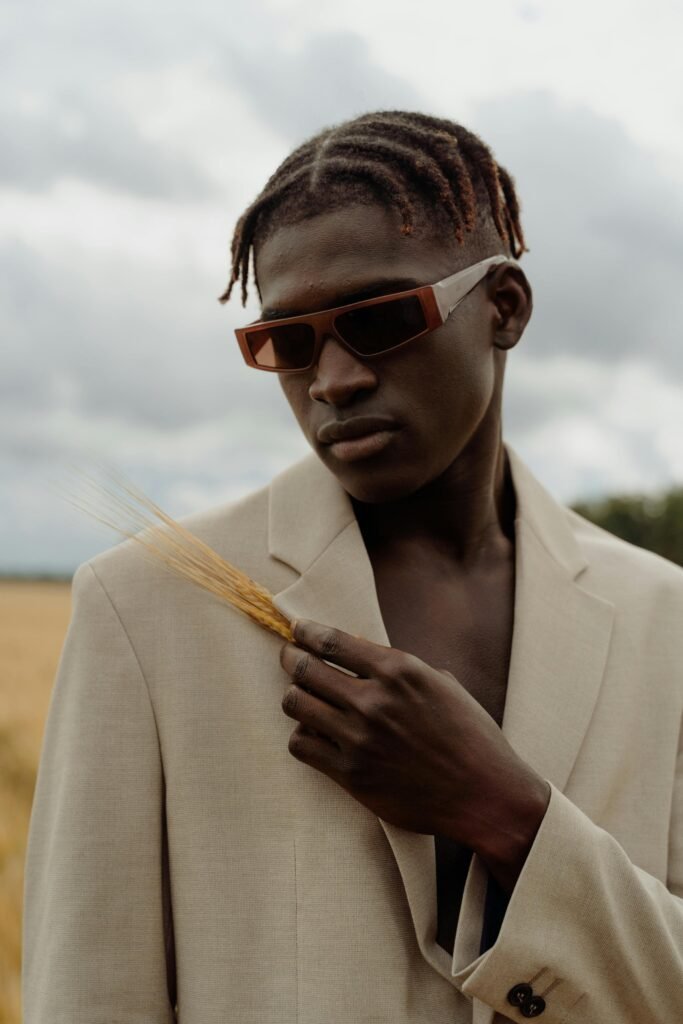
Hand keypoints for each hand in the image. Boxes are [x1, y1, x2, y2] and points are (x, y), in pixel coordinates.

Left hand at [280, 618, 549, 885]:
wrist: (485, 794)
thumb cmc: (470, 736)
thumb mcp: (442, 684)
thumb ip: (399, 669)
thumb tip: (360, 655)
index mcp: (399, 671)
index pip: (331, 640)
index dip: (306, 631)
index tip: (298, 629)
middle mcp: (374, 701)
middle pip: (304, 669)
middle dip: (291, 659)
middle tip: (289, 658)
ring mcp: (360, 739)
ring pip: (295, 704)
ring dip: (295, 697)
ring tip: (302, 697)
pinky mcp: (351, 774)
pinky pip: (301, 745)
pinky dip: (303, 736)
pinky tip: (315, 734)